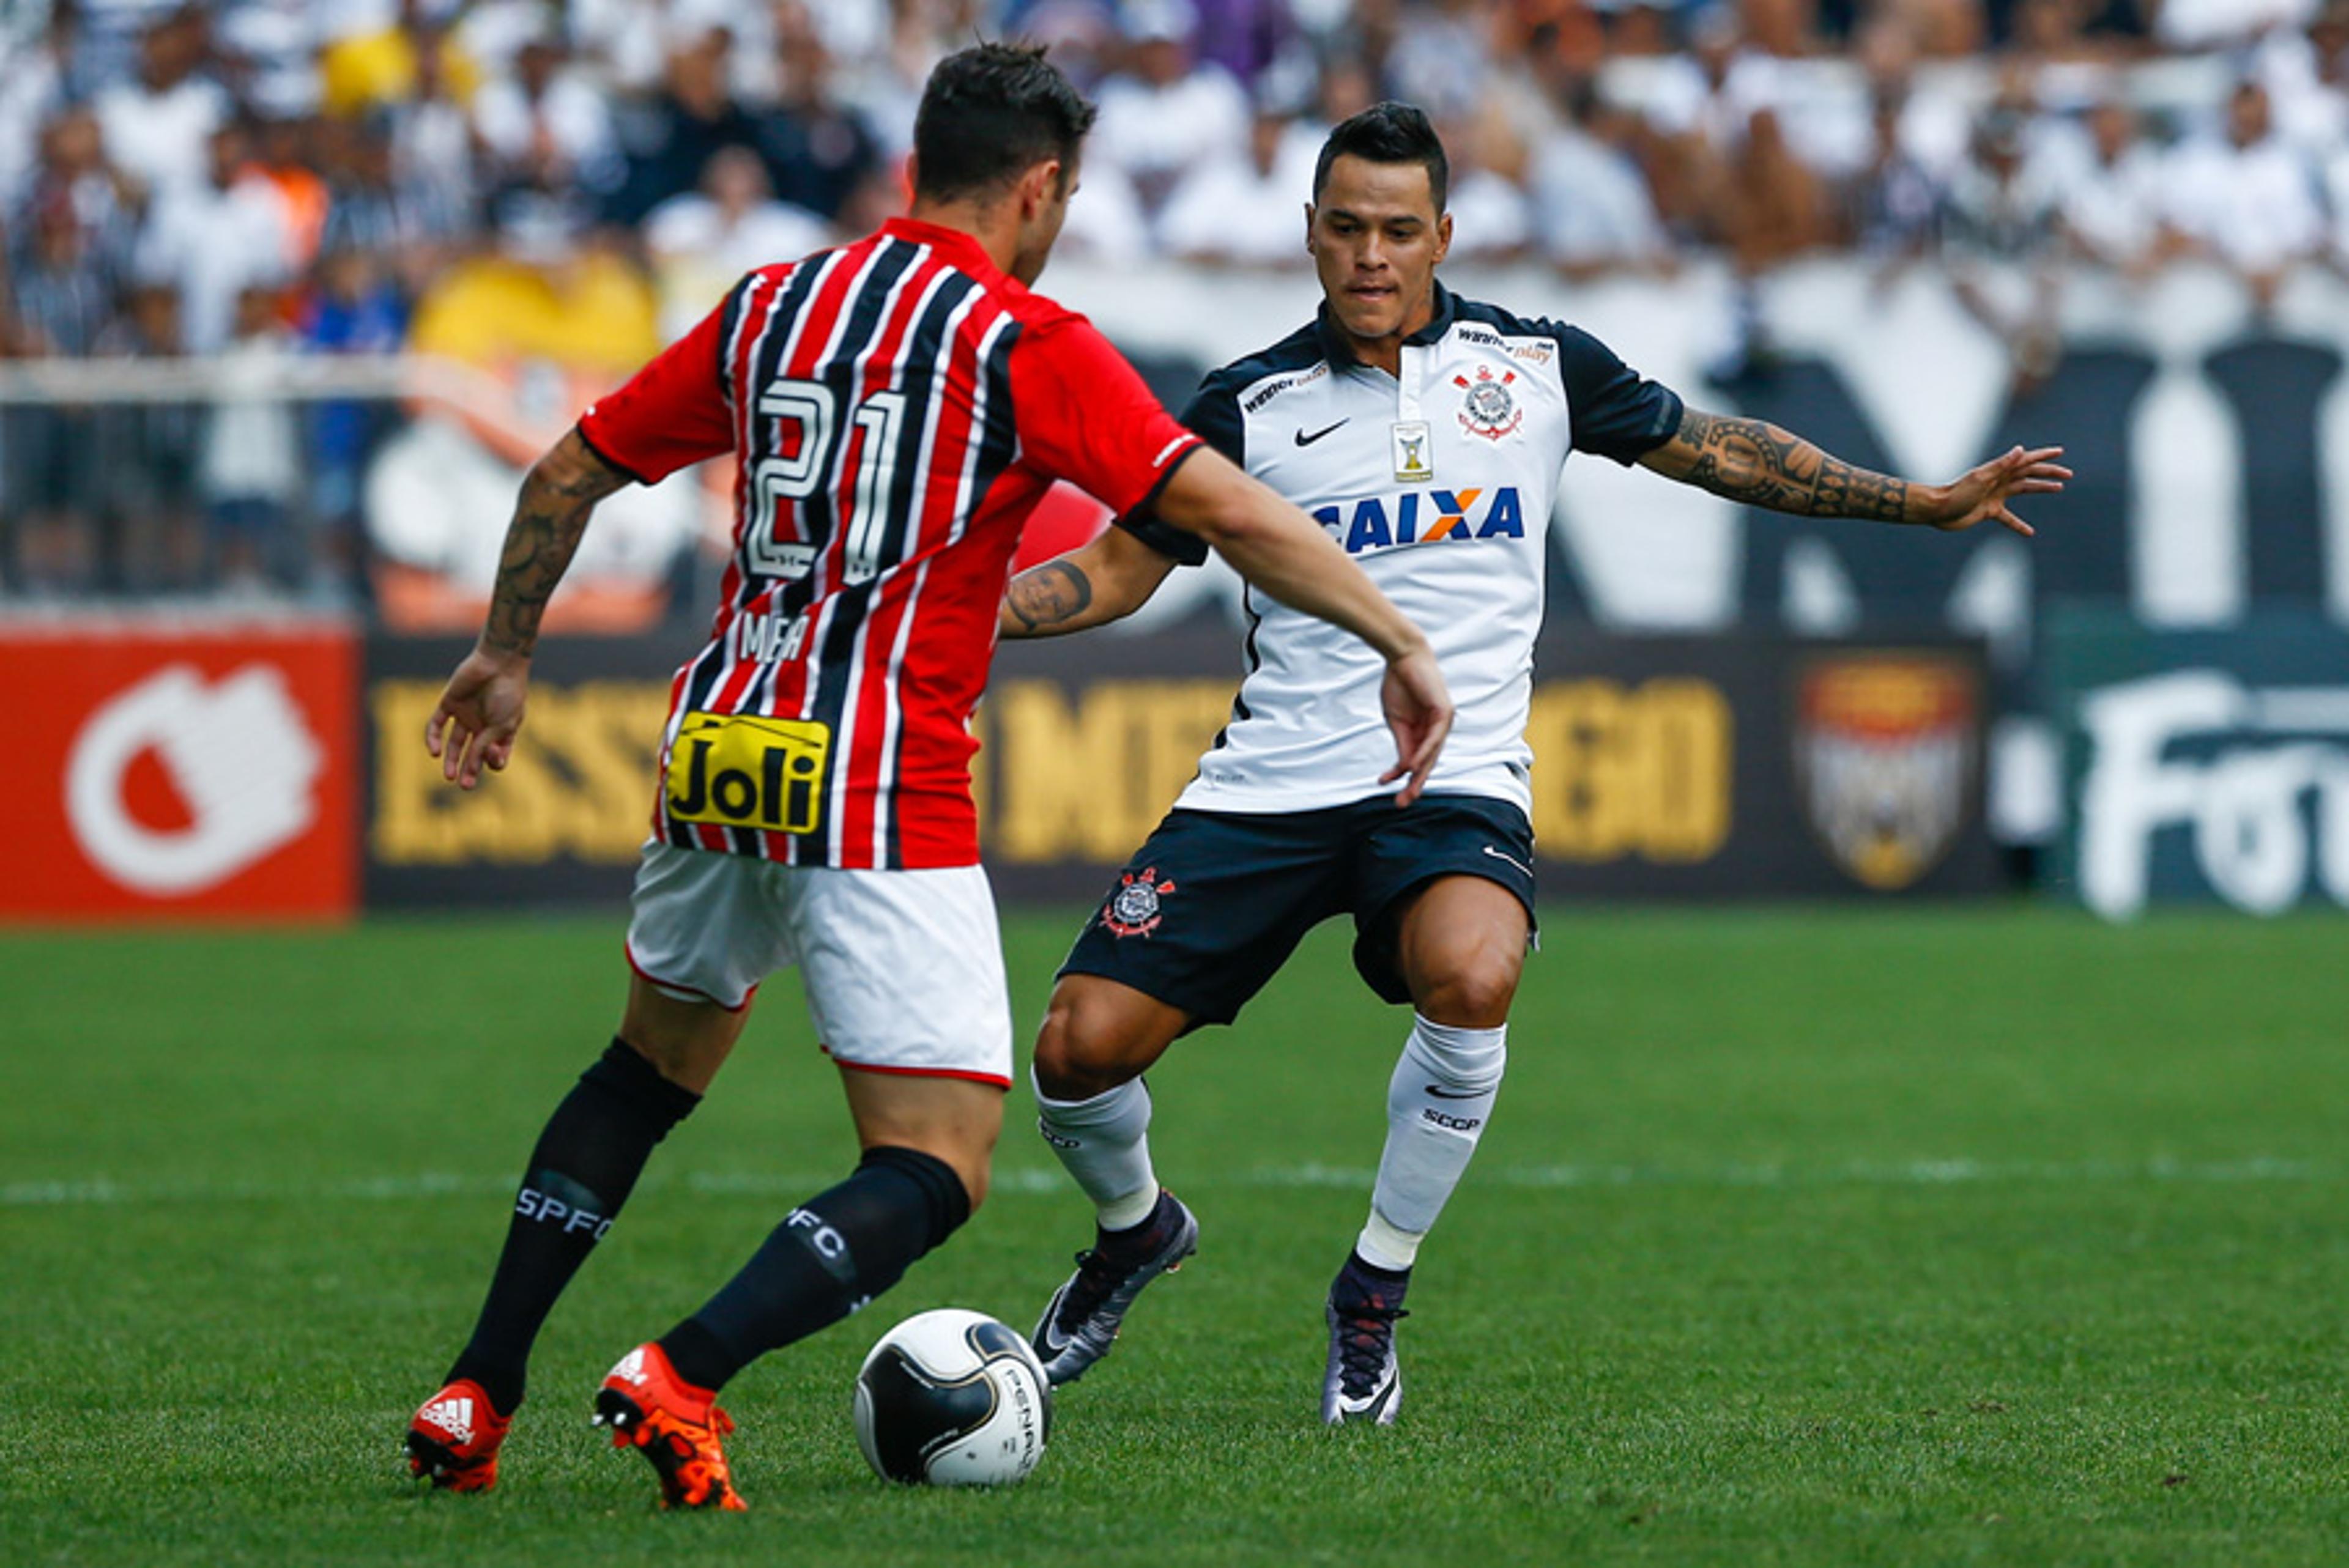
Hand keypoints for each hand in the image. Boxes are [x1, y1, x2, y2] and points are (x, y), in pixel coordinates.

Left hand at [424, 645, 530, 789]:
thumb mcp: (501, 726)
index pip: (494, 755)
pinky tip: (435, 752)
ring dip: (451, 760)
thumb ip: (484, 747)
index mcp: (501, 730)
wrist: (498, 663)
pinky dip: (433, 738)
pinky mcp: (449, 704)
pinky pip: (436, 724)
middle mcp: (482, 724)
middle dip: (469, 770)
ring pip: (454, 742)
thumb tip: (472, 768)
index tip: (494, 760)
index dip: (493, 762)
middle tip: (465, 786)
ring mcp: (465, 714)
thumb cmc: (508, 694)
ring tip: (449, 776)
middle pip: (472, 753)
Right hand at [1377, 642, 1454, 806]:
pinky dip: (1423, 753)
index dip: (1401, 775)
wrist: (1402, 656)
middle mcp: (1437, 730)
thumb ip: (1402, 743)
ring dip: (1420, 775)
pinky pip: (1434, 739)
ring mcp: (1443, 722)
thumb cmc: (1398, 684)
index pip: (1416, 759)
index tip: (1383, 784)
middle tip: (1402, 803)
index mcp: (1424, 731)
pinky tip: (1413, 767)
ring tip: (1408, 793)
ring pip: (1432, 755)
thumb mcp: (1396, 720)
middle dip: (1414, 784)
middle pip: (1427, 763)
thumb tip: (1405, 768)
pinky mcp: (1443, 712)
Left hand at [1925, 445, 2069, 536]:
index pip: (2025, 460)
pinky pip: (2008, 518)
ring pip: (2024, 490)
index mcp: (1999, 471)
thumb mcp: (1981, 477)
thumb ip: (2001, 465)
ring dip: (2041, 489)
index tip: (2059, 452)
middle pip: (2029, 474)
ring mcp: (1995, 495)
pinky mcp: (1989, 511)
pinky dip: (2019, 524)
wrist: (1938, 510)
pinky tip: (2030, 532)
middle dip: (2048, 473)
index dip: (2043, 456)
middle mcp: (1999, 481)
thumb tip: (2020, 449)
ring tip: (2058, 488)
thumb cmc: (1957, 492)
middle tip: (2068, 475)